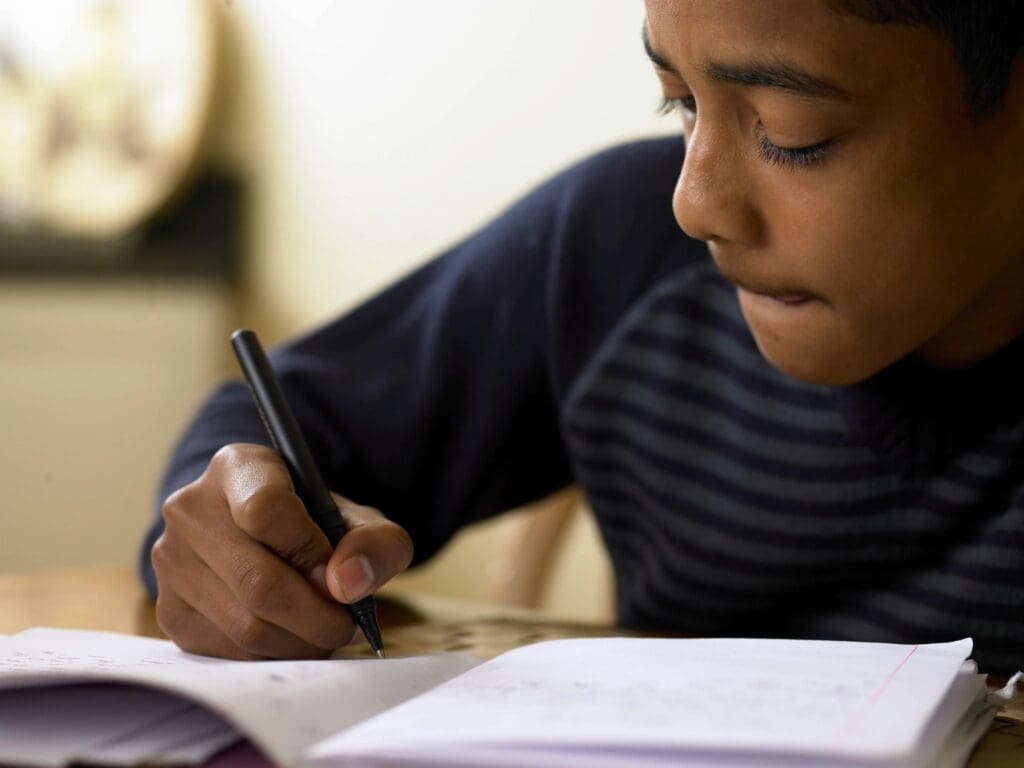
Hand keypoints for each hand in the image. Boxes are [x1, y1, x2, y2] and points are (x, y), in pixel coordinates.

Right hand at [150, 443, 413, 659]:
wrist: (267, 541)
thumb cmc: (318, 527)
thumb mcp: (362, 522)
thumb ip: (375, 543)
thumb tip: (348, 584)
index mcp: (238, 467)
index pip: (264, 508)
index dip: (310, 551)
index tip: (337, 572)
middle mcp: (190, 508)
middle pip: (258, 581)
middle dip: (316, 616)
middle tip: (346, 624)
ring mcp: (170, 560)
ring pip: (245, 625)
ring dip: (300, 642)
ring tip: (326, 632)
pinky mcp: (169, 609)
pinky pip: (228, 652)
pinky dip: (273, 656)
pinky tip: (293, 638)